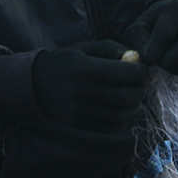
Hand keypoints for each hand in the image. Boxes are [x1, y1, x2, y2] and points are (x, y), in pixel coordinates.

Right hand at [32, 40, 147, 131]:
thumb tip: (136, 58)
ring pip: (120, 114)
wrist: (34, 85)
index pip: (125, 73)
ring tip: (133, 97)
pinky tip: (121, 110)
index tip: (143, 69)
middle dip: (140, 90)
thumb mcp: (85, 48)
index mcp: (86, 68)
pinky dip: (122, 120)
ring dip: (134, 106)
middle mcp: (83, 92)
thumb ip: (111, 49)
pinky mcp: (80, 125)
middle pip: (126, 96)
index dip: (140, 71)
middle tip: (141, 84)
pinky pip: (110, 128)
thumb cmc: (64, 62)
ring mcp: (81, 112)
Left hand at [121, 0, 177, 75]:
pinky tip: (173, 63)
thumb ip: (137, 40)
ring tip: (165, 61)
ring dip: (175, 68)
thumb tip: (143, 61)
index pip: (166, 34)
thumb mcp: (140, 25)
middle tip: (157, 61)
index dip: (154, 51)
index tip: (146, 60)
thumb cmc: (153, 24)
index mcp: (175, 11)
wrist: (175, 18)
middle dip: (168, 61)